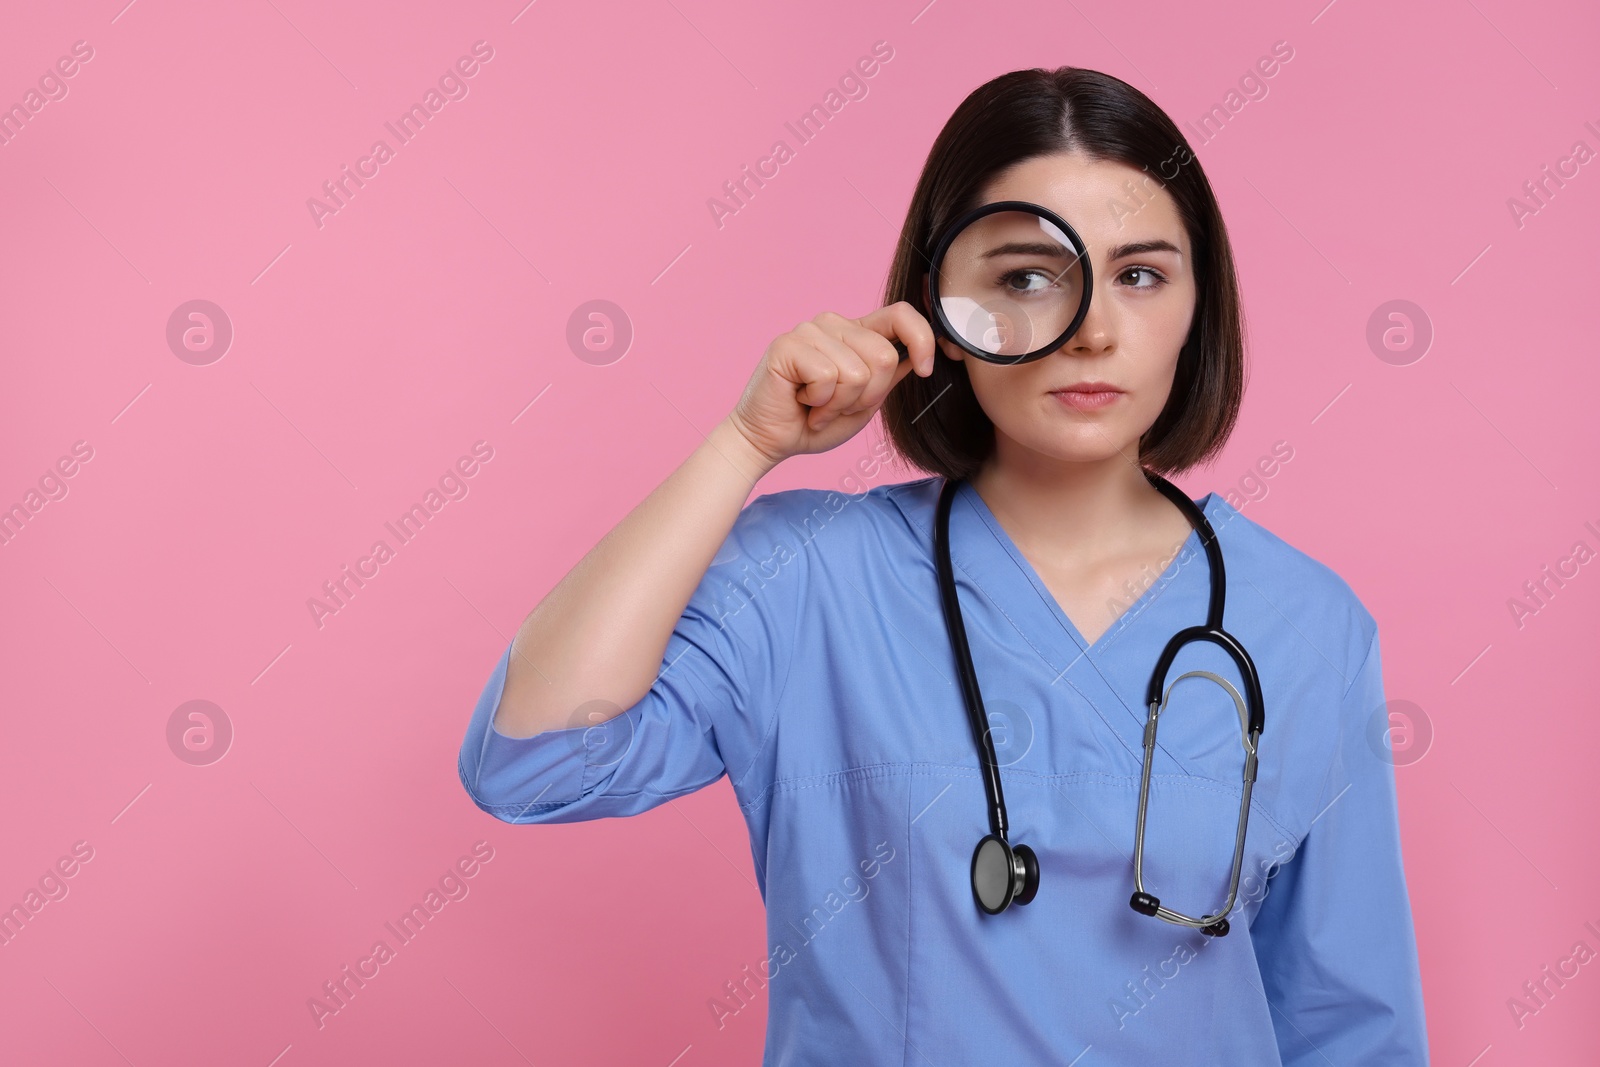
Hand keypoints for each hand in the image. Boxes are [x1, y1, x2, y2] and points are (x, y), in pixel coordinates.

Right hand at [725, 302, 935, 467]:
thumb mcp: (865, 402)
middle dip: (868, 396)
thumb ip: (888, 376)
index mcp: (856, 332)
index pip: (901, 314)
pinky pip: (828, 377)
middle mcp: (833, 323)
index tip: (924, 370)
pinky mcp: (787, 345)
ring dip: (839, 404)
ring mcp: (809, 330)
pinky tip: (801, 401)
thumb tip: (918, 355)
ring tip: (816, 406)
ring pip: (857, 372)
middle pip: (884, 355)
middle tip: (837, 406)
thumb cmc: (814, 422)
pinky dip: (819, 402)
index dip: (922, 340)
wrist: (769, 441)